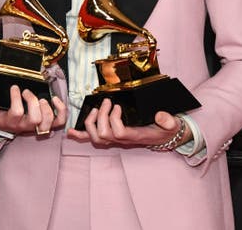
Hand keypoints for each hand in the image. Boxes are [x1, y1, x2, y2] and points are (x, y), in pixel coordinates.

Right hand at [0, 85, 66, 135]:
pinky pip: (59, 121)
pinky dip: (61, 110)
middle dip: (32, 102)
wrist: (9, 127)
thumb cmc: (3, 118)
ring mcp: (38, 126)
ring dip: (46, 107)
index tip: (14, 87)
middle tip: (27, 92)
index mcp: (13, 123)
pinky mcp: (48, 124)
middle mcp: (27, 126)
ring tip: (40, 98)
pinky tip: (55, 99)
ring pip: (48, 121)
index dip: (16, 98)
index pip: (17, 112)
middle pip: (35, 118)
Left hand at [66, 98, 188, 147]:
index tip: (117, 106)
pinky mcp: (110, 137)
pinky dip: (80, 136)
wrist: (162, 136)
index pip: (119, 133)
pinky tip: (70, 132)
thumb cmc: (164, 129)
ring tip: (96, 108)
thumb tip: (161, 116)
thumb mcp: (171, 124)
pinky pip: (92, 139)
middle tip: (106, 102)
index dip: (114, 120)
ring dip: (91, 122)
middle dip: (101, 117)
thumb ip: (168, 120)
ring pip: (96, 137)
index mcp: (135, 136)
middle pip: (103, 134)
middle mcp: (122, 140)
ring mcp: (114, 140)